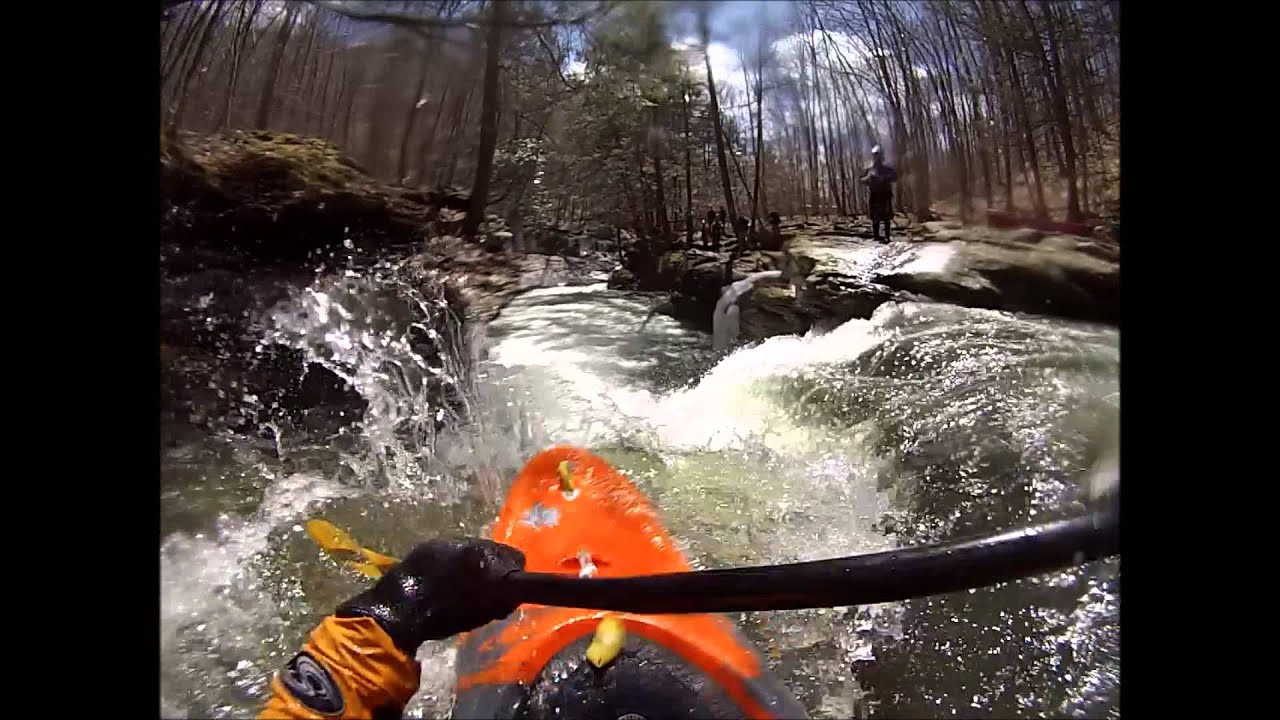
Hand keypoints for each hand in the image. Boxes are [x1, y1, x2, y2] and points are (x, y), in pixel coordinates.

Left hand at [335, 539, 525, 652]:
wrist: (399, 611)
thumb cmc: (445, 615)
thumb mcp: (485, 610)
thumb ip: (504, 597)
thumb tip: (514, 592)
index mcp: (486, 555)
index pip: (514, 557)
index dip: (514, 575)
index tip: (509, 591)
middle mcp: (468, 542)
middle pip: (493, 551)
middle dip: (493, 568)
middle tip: (487, 593)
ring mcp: (447, 542)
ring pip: (471, 551)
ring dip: (472, 566)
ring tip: (463, 590)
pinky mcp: (427, 547)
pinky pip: (450, 552)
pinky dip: (452, 565)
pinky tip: (444, 583)